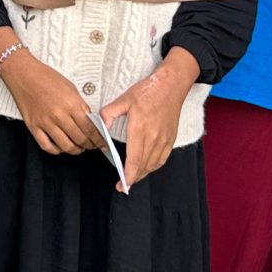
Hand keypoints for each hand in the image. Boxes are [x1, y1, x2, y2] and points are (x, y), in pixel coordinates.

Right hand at [0, 46, 95, 156]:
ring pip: (65, 145)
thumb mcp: (70, 88)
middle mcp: (59, 115)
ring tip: (78, 148)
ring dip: (75, 150)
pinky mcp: (33, 126)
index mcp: (71, 104)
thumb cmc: (45, 77)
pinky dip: (56, 150)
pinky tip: (60, 148)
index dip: (98, 139)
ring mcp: (45, 122)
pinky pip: (46, 146)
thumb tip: (89, 121)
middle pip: (79, 139)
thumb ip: (80, 105)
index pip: (89, 128)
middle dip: (89, 145)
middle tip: (92, 146)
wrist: (23, 73)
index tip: (101, 143)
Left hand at [101, 54, 195, 189]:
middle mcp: (153, 137)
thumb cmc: (148, 91)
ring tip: (131, 178)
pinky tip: (146, 168)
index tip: (122, 184)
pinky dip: (153, 167)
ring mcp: (164, 139)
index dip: (128, 175)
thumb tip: (100, 126)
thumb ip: (109, 113)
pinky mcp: (171, 139)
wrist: (171, 86)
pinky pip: (162, 159)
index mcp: (140, 128)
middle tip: (123, 185)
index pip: (134, 159)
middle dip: (132, 178)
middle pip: (143, 166)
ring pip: (153, 164)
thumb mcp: (124, 99)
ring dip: (142, 174)